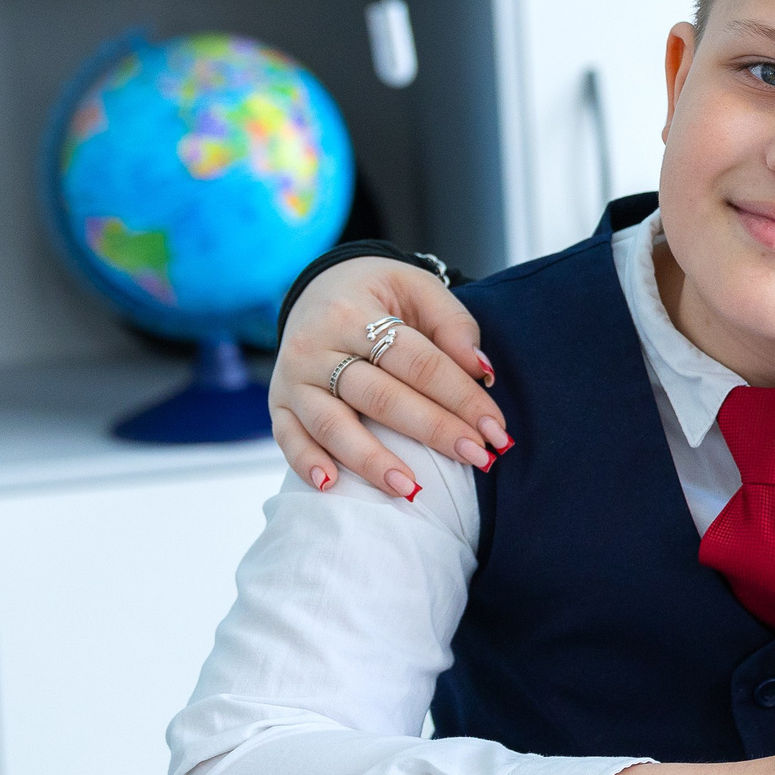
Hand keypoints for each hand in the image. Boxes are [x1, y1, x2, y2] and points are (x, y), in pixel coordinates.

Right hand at [267, 258, 505, 498]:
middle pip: (380, 396)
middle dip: (433, 430)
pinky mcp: (278, 402)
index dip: (460, 396)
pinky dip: (306, 463)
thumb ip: (451, 324)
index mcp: (354, 313)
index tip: (495, 428)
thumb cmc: (380, 294)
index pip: (416, 361)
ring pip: (331, 424)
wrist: (320, 286)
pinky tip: (332, 486)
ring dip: (372, 460)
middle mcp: (316, 346)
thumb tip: (481, 372)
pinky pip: (288, 437)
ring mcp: (292, 377)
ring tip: (411, 488)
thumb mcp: (417, 288)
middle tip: (476, 457)